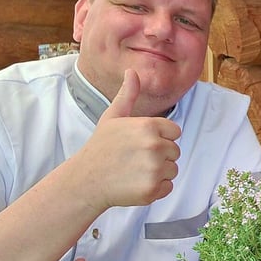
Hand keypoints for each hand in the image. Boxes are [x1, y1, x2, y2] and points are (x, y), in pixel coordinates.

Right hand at [73, 69, 181, 209]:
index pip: (174, 132)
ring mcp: (154, 168)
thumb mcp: (113, 116)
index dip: (160, 138)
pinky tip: (136, 184)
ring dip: (158, 173)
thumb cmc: (101, 147)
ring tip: (134, 171)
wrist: (85, 180)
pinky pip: (168, 187)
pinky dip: (156, 189)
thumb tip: (132, 71)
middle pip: (175, 151)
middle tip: (135, 159)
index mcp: (149, 126)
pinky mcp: (152, 189)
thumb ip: (128, 94)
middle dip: (159, 156)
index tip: (141, 143)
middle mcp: (154, 146)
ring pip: (172, 170)